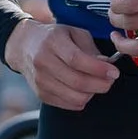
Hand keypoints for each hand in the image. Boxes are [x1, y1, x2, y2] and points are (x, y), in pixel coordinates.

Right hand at [5, 19, 119, 110]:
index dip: (98, 69)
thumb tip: (106, 65)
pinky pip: (68, 105)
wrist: (23, 46)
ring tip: (97, 84)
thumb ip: (91, 49)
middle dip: (101, 84)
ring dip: (92, 93)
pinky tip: (84, 90)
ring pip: (74, 97)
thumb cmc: (54, 37)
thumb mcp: (73, 33)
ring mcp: (40, 80)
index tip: (114, 72)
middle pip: (77, 82)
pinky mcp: (40, 94)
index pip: (77, 60)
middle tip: (110, 80)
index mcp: (53, 42)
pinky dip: (81, 100)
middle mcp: (43, 62)